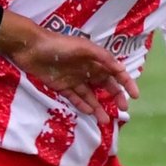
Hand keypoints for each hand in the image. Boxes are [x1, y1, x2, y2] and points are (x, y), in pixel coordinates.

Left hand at [0, 11, 138, 125]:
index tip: (135, 95)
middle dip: (116, 97)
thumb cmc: (58, 45)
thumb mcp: (84, 48)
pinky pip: (75, 98)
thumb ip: (102, 57)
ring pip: (91, 95)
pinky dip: (83, 105)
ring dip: (99, 107)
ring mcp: (74, 79)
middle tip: (123, 110)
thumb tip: (121, 69)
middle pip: (105, 85)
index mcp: (95, 59)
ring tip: (106, 121)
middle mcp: (87, 69)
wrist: (30, 48)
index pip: (115, 72)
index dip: (127, 82)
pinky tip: (90, 112)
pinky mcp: (61, 86)